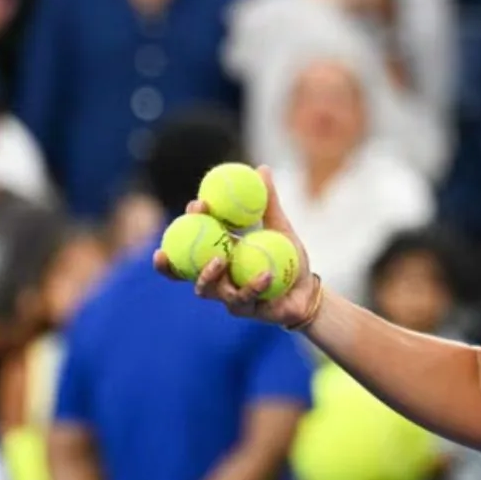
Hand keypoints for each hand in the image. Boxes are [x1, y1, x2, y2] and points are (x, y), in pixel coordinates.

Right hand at [153, 166, 320, 327]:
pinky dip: (255, 285)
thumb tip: (262, 169)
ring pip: (207, 289)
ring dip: (208, 274)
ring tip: (219, 259)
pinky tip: (266, 274)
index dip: (189, 222)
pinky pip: (245, 299)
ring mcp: (227, 296)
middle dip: (173, 260)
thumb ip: (269, 202)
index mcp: (219, 253)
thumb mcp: (280, 227)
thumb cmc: (290, 259)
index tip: (196, 204)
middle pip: (185, 270)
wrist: (308, 291)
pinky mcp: (245, 310)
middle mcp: (217, 276)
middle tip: (176, 244)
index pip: (195, 238)